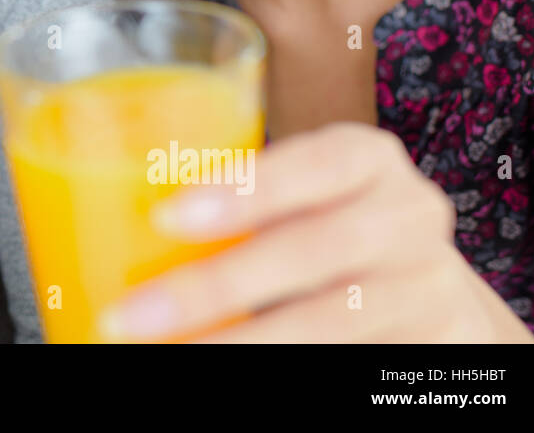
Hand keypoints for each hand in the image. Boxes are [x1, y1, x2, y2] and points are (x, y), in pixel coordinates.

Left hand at [99, 122, 533, 341]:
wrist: (430, 289)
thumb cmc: (329, 220)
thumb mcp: (300, 192)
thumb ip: (234, 196)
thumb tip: (103, 216)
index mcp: (367, 159)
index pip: (317, 162)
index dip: (246, 189)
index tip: (165, 217)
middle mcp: (407, 217)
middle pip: (315, 250)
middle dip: (217, 286)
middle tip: (133, 315)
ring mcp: (424, 287)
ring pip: (330, 322)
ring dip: (240, 344)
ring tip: (170, 357)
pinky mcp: (428, 346)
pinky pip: (350, 363)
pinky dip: (285, 371)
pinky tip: (226, 375)